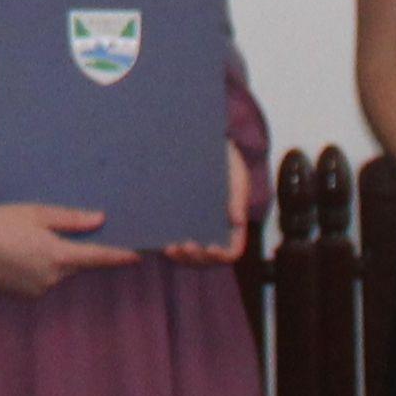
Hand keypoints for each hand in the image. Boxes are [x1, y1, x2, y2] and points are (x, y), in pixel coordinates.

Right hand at [0, 202, 139, 298]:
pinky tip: (17, 256)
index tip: (136, 254)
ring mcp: (40, 288)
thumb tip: (100, 219)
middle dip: (69, 251)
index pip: (97, 256)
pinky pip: (42, 281)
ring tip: (24, 243)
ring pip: (57, 272)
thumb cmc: (0, 221)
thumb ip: (70, 219)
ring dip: (51, 260)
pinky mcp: (27, 295)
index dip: (117, 255)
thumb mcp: (35, 213)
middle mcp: (54, 276)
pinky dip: (37, 270)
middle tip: (47, 234)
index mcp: (58, 254)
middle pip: (75, 264)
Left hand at [164, 141, 256, 266]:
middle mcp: (210, 227)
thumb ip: (237, 195)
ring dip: (180, 256)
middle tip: (181, 247)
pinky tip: (157, 239)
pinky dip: (165, 243)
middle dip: (195, 258)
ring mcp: (191, 223)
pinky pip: (170, 236)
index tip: (210, 248)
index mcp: (229, 223)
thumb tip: (237, 221)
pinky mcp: (173, 215)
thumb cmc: (223, 156)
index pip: (230, 249)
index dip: (222, 255)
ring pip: (188, 252)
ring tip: (169, 247)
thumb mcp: (235, 172)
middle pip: (206, 257)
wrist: (197, 137)